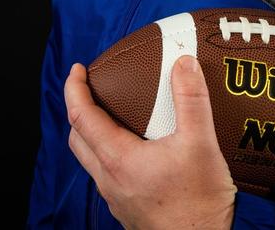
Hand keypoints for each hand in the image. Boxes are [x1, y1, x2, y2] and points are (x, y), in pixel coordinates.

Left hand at [65, 55, 237, 228]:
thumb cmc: (200, 203)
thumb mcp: (201, 144)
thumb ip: (191, 100)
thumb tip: (184, 63)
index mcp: (118, 159)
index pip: (81, 117)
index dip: (74, 89)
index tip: (78, 70)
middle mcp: (110, 180)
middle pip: (78, 140)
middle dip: (78, 111)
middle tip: (93, 90)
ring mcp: (117, 198)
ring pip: (91, 161)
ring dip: (93, 134)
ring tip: (113, 116)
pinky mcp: (128, 210)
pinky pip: (109, 177)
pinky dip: (111, 154)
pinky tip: (137, 151)